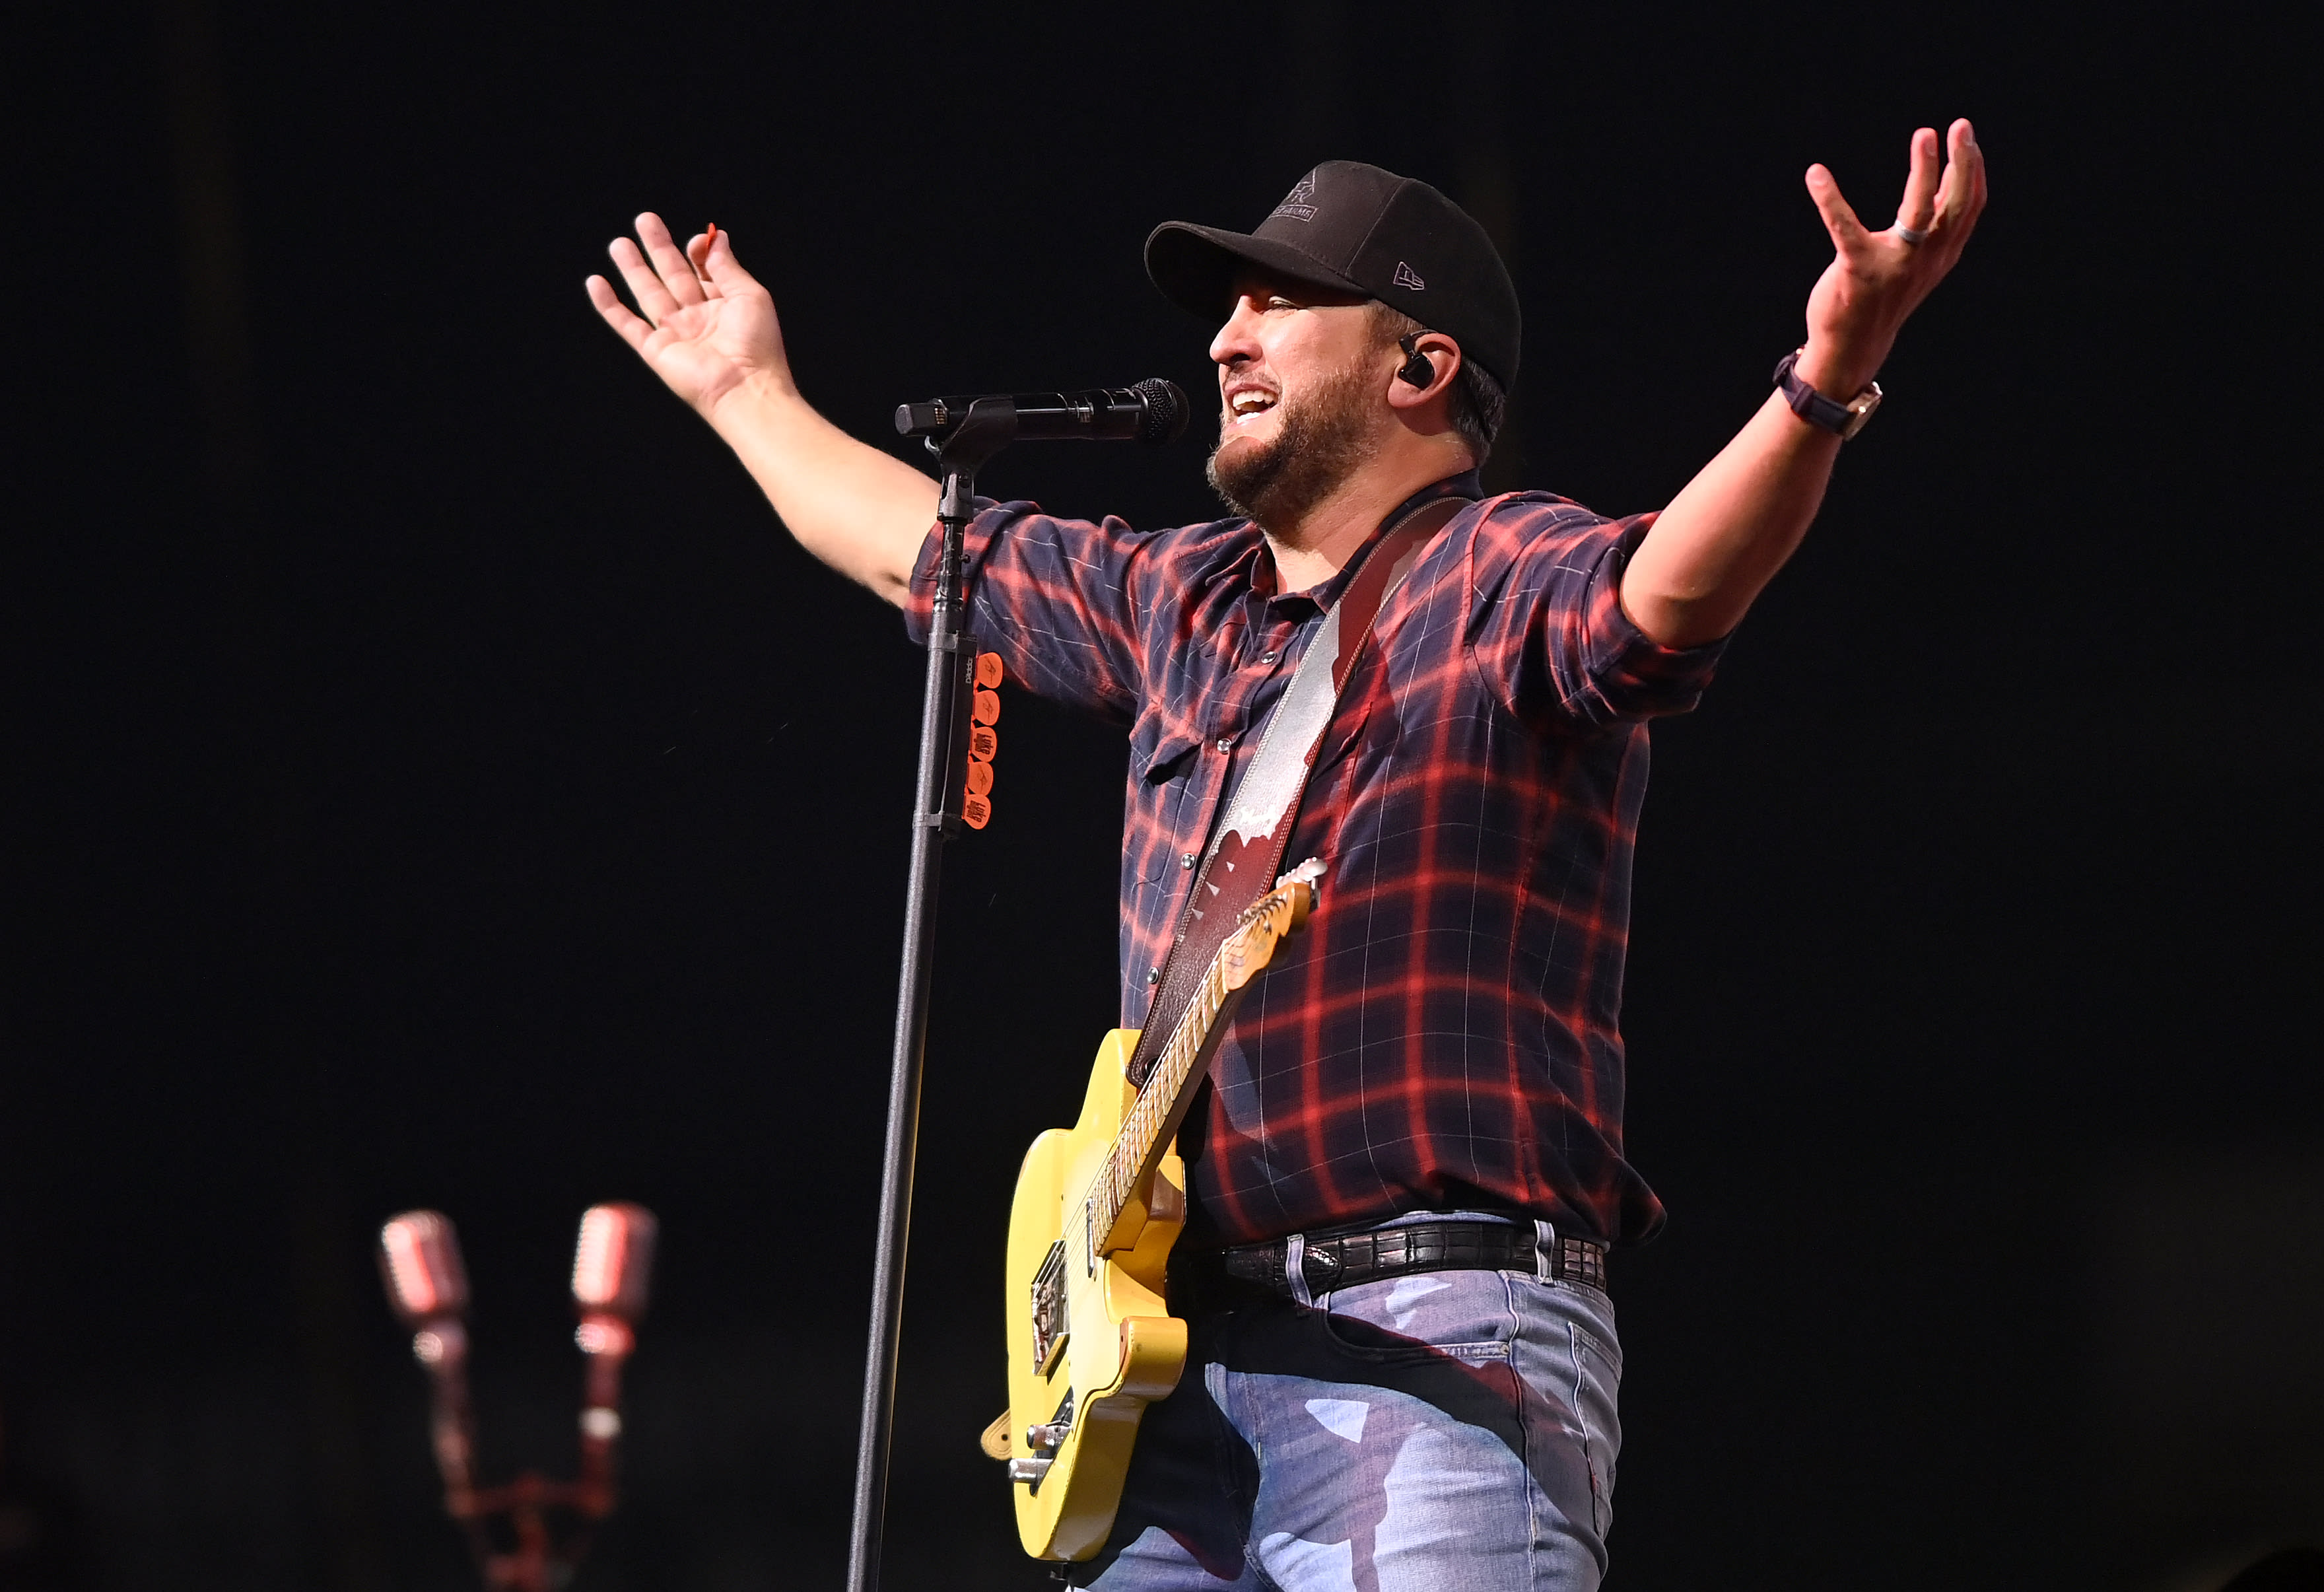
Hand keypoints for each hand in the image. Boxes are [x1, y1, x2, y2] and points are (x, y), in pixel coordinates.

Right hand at [587, 213, 791, 416]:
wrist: (744, 388)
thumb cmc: (757, 346)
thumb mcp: (749, 294)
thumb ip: (727, 266)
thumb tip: (716, 237)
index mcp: (725, 305)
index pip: (703, 270)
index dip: (697, 252)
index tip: (696, 241)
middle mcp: (699, 318)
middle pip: (672, 275)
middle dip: (658, 248)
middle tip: (645, 220)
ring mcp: (676, 333)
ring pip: (648, 294)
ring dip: (633, 268)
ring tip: (619, 243)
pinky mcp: (656, 350)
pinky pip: (627, 325)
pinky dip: (609, 306)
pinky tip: (596, 283)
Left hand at [1796, 119, 1987, 396]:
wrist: (1853, 346)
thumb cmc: (1884, 293)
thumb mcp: (1918, 259)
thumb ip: (1932, 224)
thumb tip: (1947, 180)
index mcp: (1942, 253)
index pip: (1969, 206)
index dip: (1973, 169)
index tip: (1966, 135)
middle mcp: (1926, 259)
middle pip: (1955, 205)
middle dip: (1962, 163)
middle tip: (1961, 126)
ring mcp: (1894, 265)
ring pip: (1919, 212)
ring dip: (1925, 171)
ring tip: (1925, 135)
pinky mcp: (1857, 270)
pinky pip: (1843, 228)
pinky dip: (1829, 199)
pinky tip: (1816, 174)